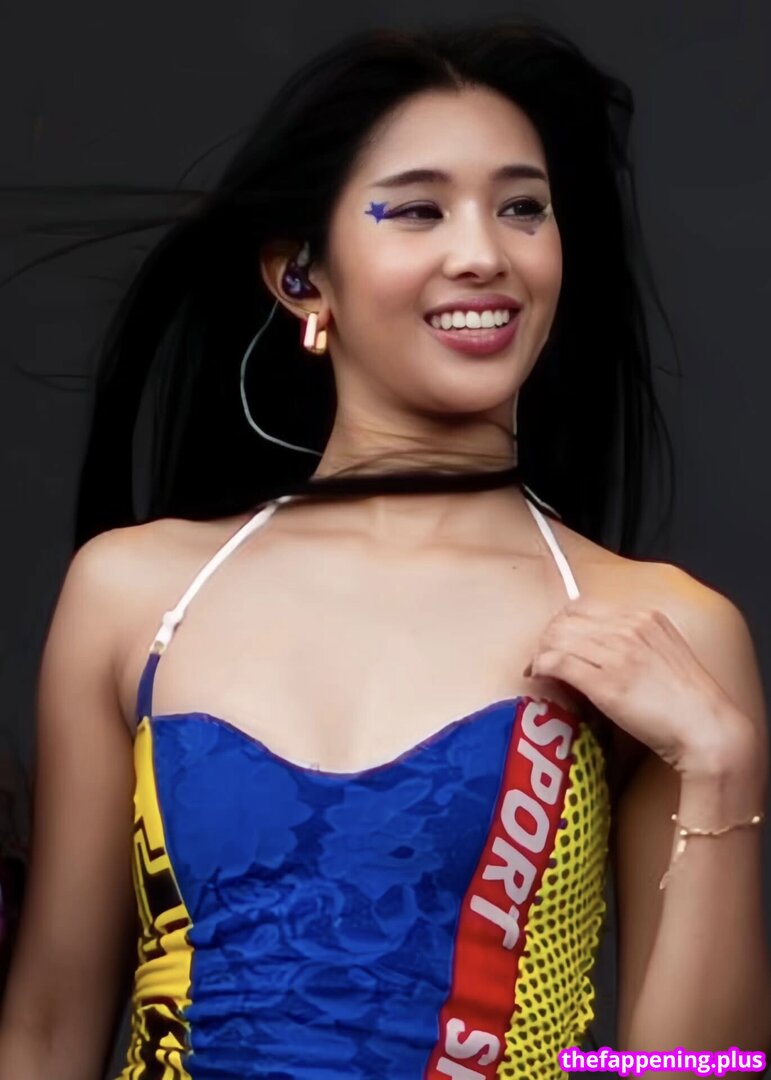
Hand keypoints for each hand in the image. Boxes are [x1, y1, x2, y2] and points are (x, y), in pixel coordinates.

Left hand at [523, 597, 753, 772]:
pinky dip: (541, 667)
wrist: (707, 728)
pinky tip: (539, 676)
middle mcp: (628, 629)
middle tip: (539, 656)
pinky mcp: (605, 683)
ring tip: (537, 668)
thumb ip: (636, 642)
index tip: (555, 639)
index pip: (584, 606)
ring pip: (557, 639)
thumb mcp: (665, 653)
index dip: (562, 623)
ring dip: (540, 653)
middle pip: (565, 620)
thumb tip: (601, 647)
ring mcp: (616, 654)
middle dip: (546, 637)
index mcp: (644, 617)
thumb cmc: (689, 700)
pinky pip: (558, 663)